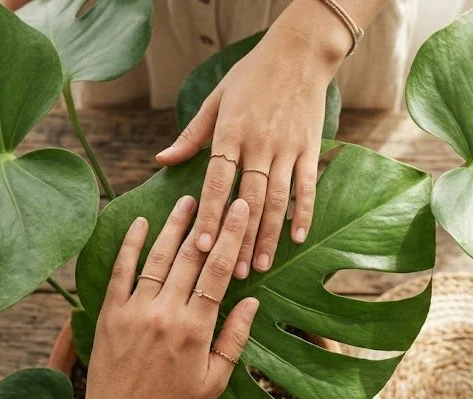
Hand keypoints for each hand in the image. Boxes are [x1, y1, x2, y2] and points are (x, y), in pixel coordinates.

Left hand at [77, 196, 259, 398]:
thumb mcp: (214, 381)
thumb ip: (233, 338)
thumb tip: (253, 301)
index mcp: (196, 328)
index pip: (218, 271)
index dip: (231, 236)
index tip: (241, 209)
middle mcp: (166, 312)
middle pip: (191, 257)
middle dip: (209, 222)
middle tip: (221, 195)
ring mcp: (135, 310)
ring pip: (158, 258)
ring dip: (174, 227)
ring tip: (187, 202)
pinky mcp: (110, 314)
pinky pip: (121, 272)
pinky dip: (130, 245)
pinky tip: (140, 223)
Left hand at [156, 23, 346, 278]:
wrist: (299, 53)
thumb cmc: (251, 75)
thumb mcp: (215, 99)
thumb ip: (191, 135)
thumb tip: (162, 159)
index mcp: (231, 132)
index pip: (217, 181)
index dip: (208, 214)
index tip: (200, 245)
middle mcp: (260, 143)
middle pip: (248, 199)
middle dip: (239, 238)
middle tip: (232, 272)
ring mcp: (288, 147)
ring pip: (277, 199)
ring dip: (268, 235)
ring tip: (260, 264)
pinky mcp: (310, 147)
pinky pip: (307, 185)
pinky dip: (303, 212)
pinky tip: (297, 237)